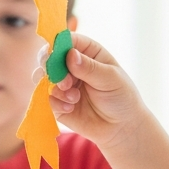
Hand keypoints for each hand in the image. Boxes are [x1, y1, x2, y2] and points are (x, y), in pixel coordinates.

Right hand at [47, 33, 156, 153]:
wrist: (122, 127)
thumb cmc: (121, 98)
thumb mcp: (110, 79)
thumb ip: (90, 68)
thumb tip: (71, 55)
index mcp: (88, 52)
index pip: (68, 40)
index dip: (58, 44)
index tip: (53, 53)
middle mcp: (73, 65)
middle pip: (51, 57)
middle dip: (52, 68)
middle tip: (64, 81)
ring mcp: (64, 84)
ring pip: (46, 78)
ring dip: (57, 88)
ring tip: (74, 97)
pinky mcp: (59, 102)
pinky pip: (48, 99)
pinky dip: (58, 103)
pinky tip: (71, 108)